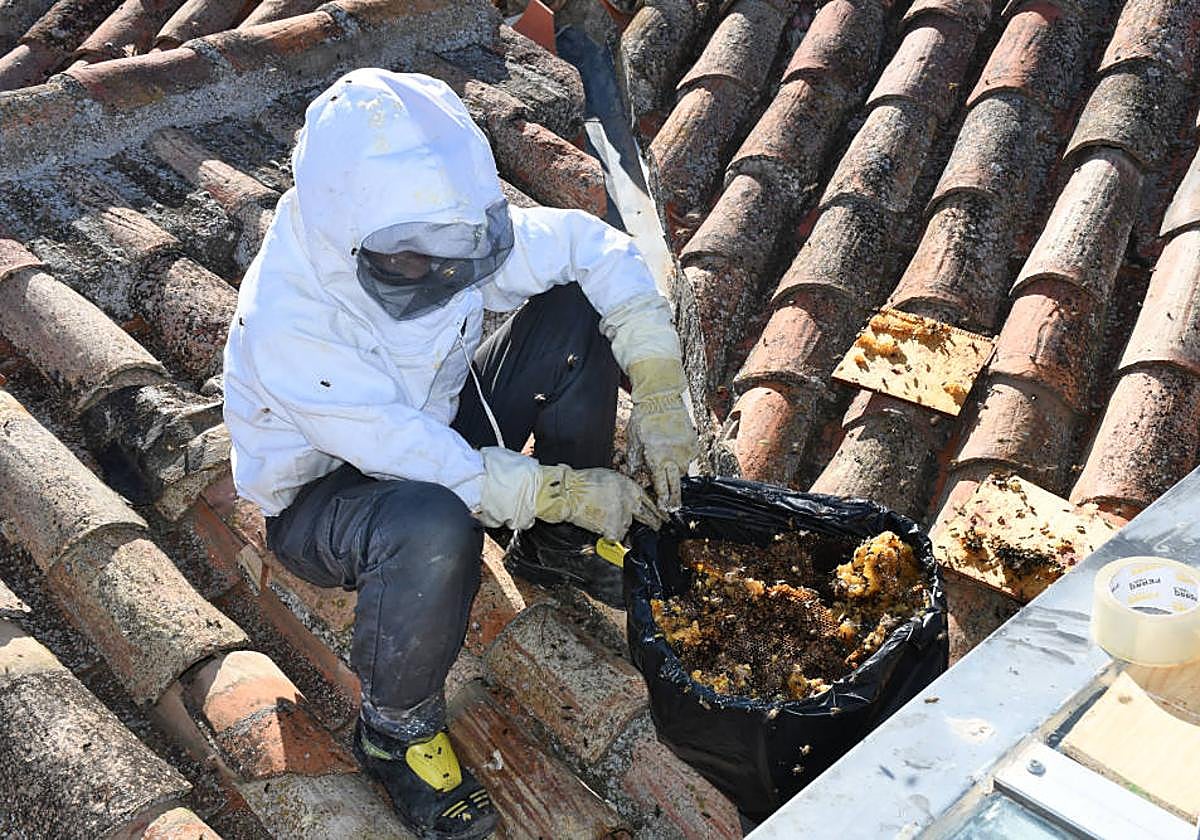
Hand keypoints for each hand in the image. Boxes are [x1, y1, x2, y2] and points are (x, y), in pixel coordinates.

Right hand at [535, 465, 663, 539]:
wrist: (570, 492)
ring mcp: (623, 515)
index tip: (661, 515)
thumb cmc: (583, 483)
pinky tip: (600, 527)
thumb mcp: (609, 478)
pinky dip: (608, 535)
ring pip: (627, 526)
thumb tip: (630, 500)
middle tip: (656, 526)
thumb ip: (623, 490)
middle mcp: (629, 500)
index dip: (655, 509)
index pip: (649, 500)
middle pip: (647, 515)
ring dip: (619, 526)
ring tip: (604, 518)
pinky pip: (615, 536)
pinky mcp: (614, 528)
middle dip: (652, 522)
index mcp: (629, 486)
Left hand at [626, 357, 698, 510]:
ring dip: (676, 473)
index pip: (661, 485)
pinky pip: (689, 457)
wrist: (661, 398)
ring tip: (669, 469)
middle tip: (675, 508)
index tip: (665, 509)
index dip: (663, 499)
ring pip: (683, 470)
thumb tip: (635, 476)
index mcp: (657, 458)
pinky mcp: (693, 442)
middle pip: (677, 484)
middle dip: (676, 498)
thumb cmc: (644, 419)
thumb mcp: (634, 442)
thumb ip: (636, 461)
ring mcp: (685, 450)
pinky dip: (682, 457)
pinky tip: (674, 451)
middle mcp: (674, 457)